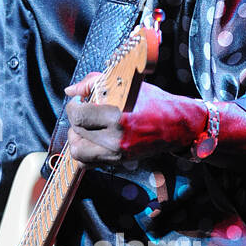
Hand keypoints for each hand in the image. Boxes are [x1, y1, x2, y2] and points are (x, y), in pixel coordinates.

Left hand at [64, 75, 203, 167]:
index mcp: (117, 117)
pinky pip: (88, 163)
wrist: (176, 125)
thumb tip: (70, 91)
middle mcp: (115, 139)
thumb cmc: (152, 101)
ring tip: (87, 127)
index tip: (79, 101)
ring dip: (77, 138)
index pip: (78, 116)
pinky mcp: (119, 162)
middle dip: (75, 120)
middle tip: (84, 111)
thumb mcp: (124, 84)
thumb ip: (93, 83)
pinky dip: (85, 151)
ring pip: (78, 152)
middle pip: (76, 133)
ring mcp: (117, 154)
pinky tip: (92, 139)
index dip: (73, 106)